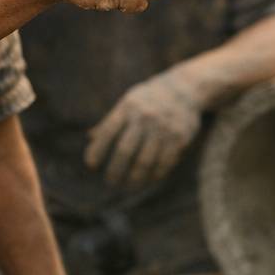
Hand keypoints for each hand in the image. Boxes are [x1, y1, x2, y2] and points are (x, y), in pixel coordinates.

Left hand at [85, 67, 200, 188]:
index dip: (97, 150)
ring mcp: (163, 128)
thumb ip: (111, 120)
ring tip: (129, 187)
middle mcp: (144, 117)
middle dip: (115, 170)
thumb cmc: (149, 98)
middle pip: (125, 150)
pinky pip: (164, 163)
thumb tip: (90, 138)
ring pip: (145, 161)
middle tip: (110, 182)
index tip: (91, 166)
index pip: (107, 132)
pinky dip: (155, 175)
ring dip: (135, 178)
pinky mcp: (179, 137)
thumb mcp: (129, 102)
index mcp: (128, 107)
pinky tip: (148, 180)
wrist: (185, 88)